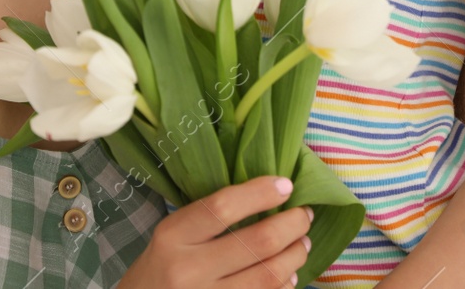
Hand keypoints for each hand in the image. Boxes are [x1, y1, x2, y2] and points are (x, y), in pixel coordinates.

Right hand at [119, 176, 312, 288]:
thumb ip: (207, 219)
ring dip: (295, 256)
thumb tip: (266, 197)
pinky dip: (284, 284)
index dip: (260, 194)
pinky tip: (288, 274)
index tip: (286, 185)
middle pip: (256, 242)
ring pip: (268, 275)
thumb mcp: (171, 236)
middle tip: (305, 215)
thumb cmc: (159, 269)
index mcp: (172, 236)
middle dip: (292, 225)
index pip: (222, 207)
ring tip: (303, 243)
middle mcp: (188, 269)